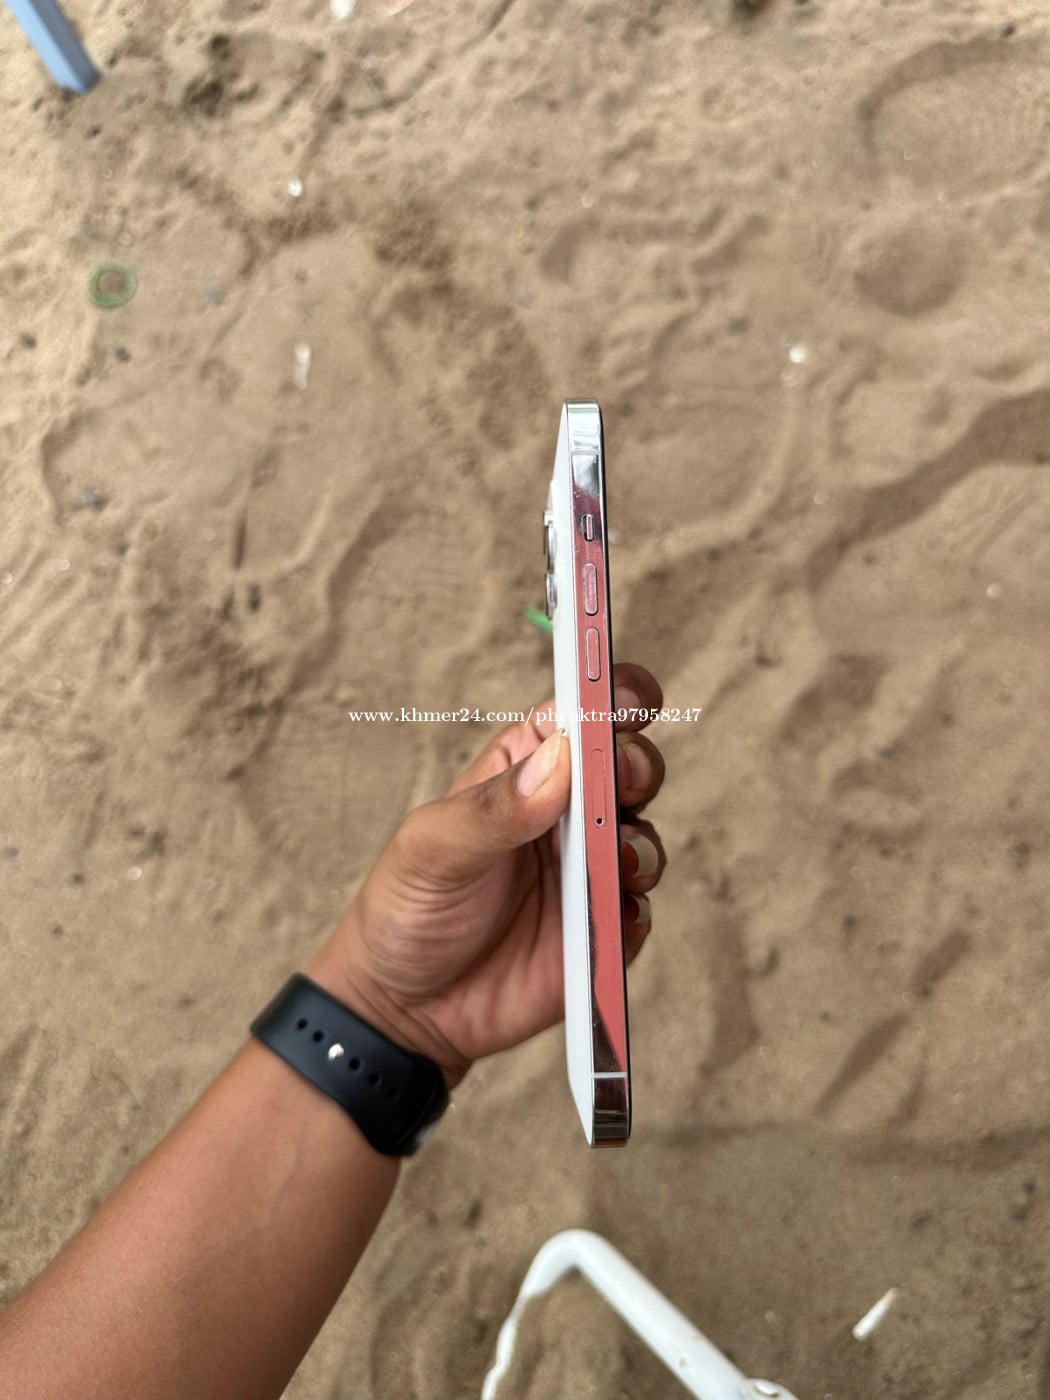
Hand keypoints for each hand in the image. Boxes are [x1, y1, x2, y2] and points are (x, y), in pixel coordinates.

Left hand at [307, 663, 666, 1088]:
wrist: (407, 1009)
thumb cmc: (408, 908)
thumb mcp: (432, 848)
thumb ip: (494, 807)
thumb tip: (560, 760)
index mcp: (522, 769)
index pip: (576, 715)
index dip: (608, 695)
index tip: (623, 698)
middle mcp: (564, 812)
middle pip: (627, 766)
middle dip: (637, 765)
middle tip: (624, 779)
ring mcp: (588, 871)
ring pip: (643, 837)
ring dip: (640, 843)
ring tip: (614, 862)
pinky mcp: (603, 930)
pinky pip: (639, 910)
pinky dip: (634, 911)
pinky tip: (608, 921)